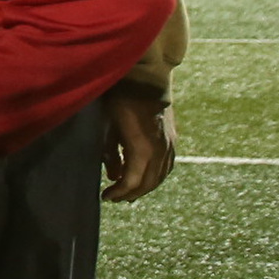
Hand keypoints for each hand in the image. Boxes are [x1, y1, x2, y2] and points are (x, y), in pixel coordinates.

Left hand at [101, 81, 176, 202]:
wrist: (147, 80)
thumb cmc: (122, 101)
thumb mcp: (110, 128)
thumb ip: (111, 154)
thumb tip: (113, 176)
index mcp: (143, 149)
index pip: (132, 182)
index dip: (118, 192)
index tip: (105, 197)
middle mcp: (160, 151)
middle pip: (148, 183)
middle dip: (130, 194)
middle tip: (116, 198)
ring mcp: (169, 145)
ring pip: (160, 176)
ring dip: (144, 187)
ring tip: (129, 192)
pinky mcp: (173, 139)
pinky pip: (167, 166)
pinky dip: (155, 176)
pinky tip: (145, 177)